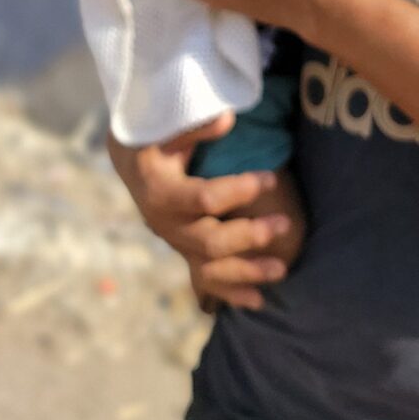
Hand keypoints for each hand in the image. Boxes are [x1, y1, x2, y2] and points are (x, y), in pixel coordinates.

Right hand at [105, 116, 306, 311]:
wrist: (133, 163)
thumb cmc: (156, 140)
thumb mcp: (167, 128)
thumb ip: (195, 127)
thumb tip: (227, 119)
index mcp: (160, 193)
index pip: (205, 198)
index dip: (240, 190)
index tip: (271, 178)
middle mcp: (165, 225)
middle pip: (209, 242)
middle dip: (249, 236)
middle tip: (285, 225)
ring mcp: (175, 243)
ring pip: (209, 268)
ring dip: (246, 272)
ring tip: (282, 270)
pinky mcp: (184, 253)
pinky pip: (206, 281)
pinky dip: (232, 293)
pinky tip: (259, 300)